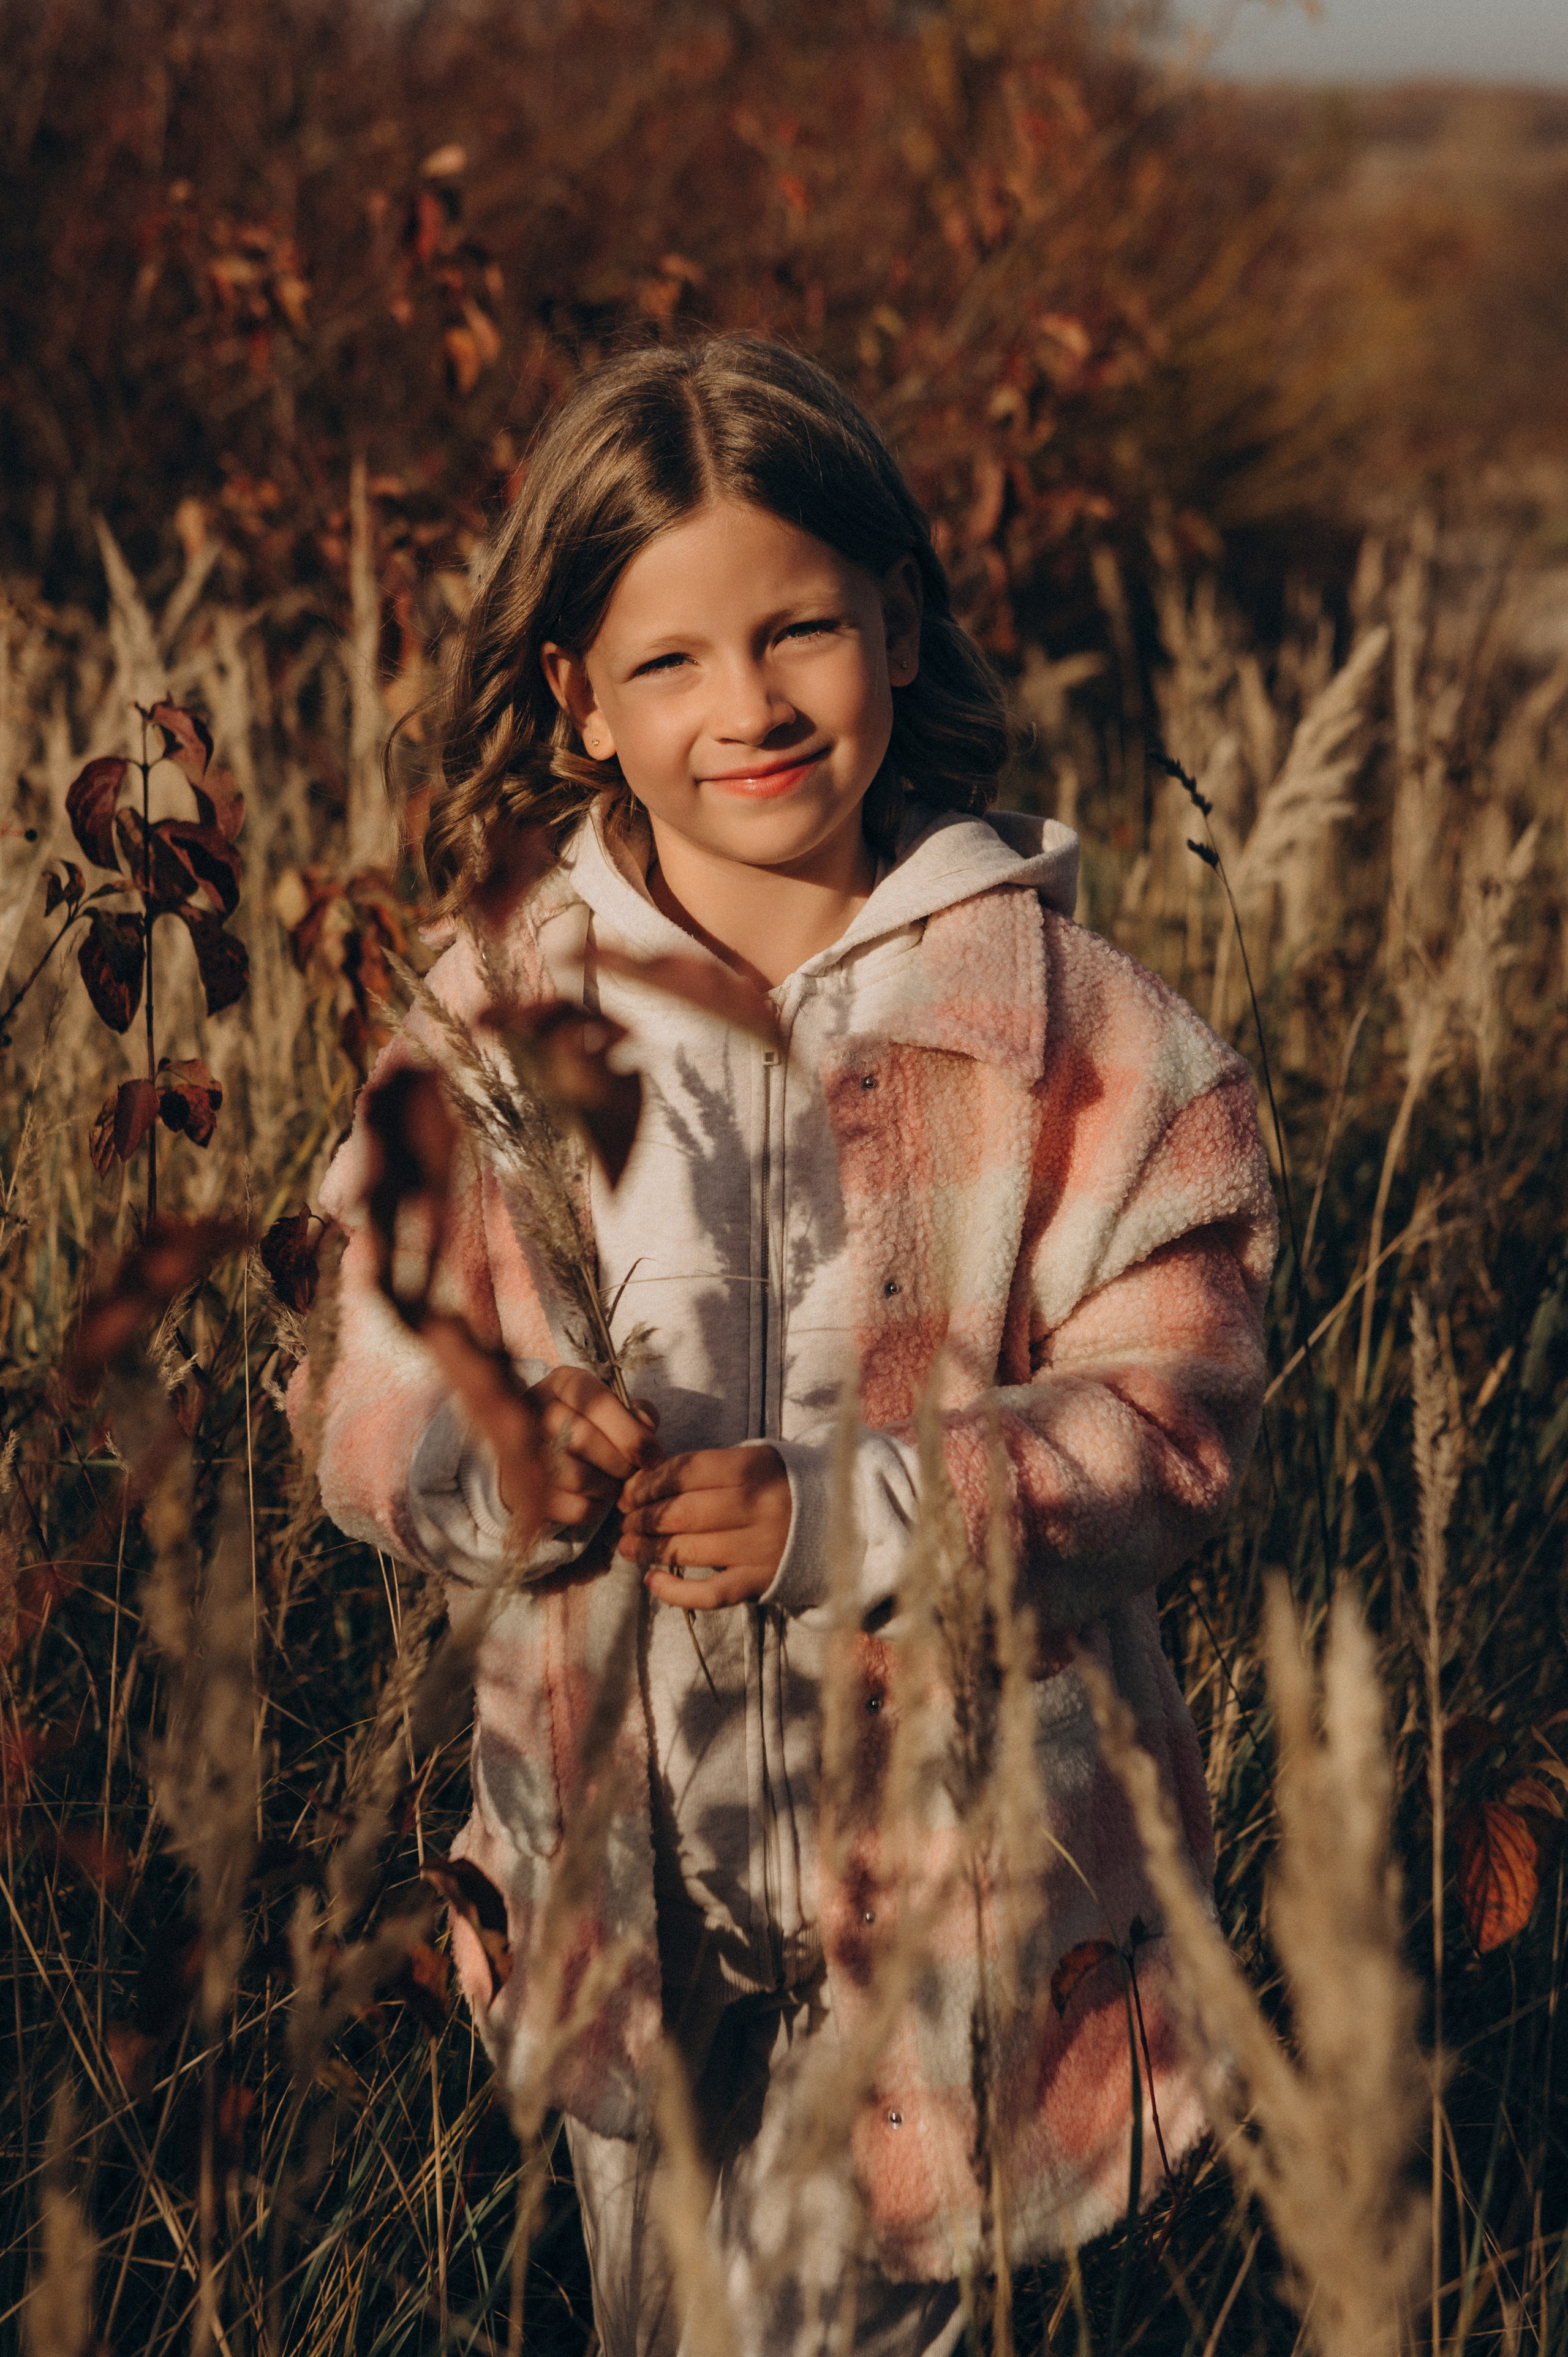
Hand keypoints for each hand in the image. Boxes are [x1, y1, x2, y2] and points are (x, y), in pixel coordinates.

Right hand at [506, 1365, 660, 1526]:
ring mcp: (523, 1449)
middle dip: (621, 1463)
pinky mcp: (522, 1489)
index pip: (596, 1401)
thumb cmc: (592, 1426)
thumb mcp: (615, 1408)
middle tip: (634, 1471)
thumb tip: (646, 1429)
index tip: (654, 1456)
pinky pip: (570, 1506)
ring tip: (615, 1483)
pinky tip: (597, 1498)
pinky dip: (594, 1508)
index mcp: (563, 1383)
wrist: (544, 1453)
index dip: (631, 1433)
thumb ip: (637, 1413)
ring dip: (608, 1487)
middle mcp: (536, 1409)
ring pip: (577, 1477)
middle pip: (584, 1440)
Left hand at [619, 1446, 790, 1609]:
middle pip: (680, 1513)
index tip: (627, 1493)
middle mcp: (755, 1507)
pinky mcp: (760, 1582)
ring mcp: (758, 1548)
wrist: (839, 1521)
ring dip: (648, 1550)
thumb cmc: (780, 1487)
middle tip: (624, 1522)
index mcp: (751, 1469)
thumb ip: (706, 1469)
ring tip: (629, 1547)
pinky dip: (675, 1592)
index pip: (684, 1472)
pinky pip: (710, 1593)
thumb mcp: (753, 1462)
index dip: (646, 1484)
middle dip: (642, 1518)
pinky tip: (652, 1582)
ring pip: (688, 1551)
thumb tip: (645, 1484)